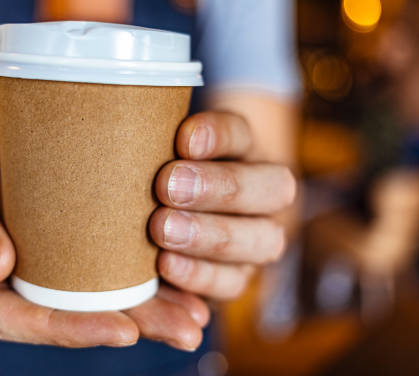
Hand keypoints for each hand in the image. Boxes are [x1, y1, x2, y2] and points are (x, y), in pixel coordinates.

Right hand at [0, 127, 207, 349]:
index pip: (3, 316)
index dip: (63, 326)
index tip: (122, 328)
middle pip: (46, 320)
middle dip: (117, 327)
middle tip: (184, 328)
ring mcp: (3, 279)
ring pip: (65, 305)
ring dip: (131, 313)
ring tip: (189, 317)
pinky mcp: (26, 258)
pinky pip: (69, 278)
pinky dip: (114, 284)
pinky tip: (160, 285)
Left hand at [150, 111, 295, 299]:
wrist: (156, 221)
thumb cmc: (150, 178)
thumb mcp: (153, 158)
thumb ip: (155, 149)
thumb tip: (147, 138)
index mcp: (244, 151)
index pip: (242, 134)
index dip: (218, 136)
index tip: (183, 139)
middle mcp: (264, 194)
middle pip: (272, 188)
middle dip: (219, 187)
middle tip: (167, 186)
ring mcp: (258, 240)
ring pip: (263, 240)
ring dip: (212, 235)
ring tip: (162, 228)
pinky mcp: (238, 278)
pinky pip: (233, 283)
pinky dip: (200, 275)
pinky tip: (166, 265)